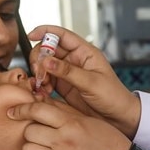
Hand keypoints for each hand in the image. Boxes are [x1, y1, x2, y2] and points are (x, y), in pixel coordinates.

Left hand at [7, 99, 133, 149]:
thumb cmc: (104, 139)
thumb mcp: (86, 119)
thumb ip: (62, 110)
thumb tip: (37, 99)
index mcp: (71, 124)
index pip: (38, 110)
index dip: (22, 109)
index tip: (14, 112)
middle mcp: (63, 141)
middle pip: (29, 131)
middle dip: (32, 131)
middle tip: (40, 134)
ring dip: (32, 148)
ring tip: (42, 149)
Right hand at [27, 25, 141, 137]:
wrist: (118, 118)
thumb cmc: (112, 96)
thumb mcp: (92, 83)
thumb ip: (68, 72)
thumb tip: (46, 61)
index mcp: (85, 52)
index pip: (62, 35)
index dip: (45, 31)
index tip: (31, 35)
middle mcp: (75, 60)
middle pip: (48, 50)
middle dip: (39, 58)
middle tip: (39, 73)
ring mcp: (68, 73)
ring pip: (45, 65)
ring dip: (39, 73)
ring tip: (43, 86)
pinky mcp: (63, 86)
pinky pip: (46, 80)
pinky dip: (41, 85)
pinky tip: (43, 93)